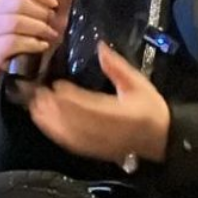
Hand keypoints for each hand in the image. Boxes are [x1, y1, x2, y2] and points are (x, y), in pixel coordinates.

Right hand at [0, 0, 77, 71]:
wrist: (37, 63)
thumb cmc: (44, 33)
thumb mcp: (57, 14)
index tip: (54, 4)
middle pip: (18, 3)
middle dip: (42, 14)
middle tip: (51, 23)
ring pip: (15, 22)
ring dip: (38, 29)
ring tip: (49, 35)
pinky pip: (11, 42)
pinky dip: (31, 43)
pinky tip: (41, 45)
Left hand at [28, 42, 169, 163]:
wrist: (162, 139)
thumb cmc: (150, 109)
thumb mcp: (139, 84)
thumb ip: (118, 67)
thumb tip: (100, 47)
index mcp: (121, 114)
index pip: (92, 106)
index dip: (72, 97)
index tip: (56, 84)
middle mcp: (108, 131)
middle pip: (75, 121)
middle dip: (54, 108)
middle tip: (38, 93)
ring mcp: (100, 143)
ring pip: (70, 134)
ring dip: (51, 121)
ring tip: (35, 106)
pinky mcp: (94, 151)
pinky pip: (71, 143)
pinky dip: (55, 133)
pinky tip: (44, 123)